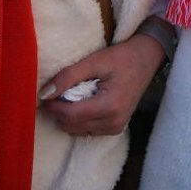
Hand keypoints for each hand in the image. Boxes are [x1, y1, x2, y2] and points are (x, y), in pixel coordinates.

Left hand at [37, 32, 165, 136]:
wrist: (146, 59)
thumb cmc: (121, 58)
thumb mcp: (93, 61)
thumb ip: (68, 77)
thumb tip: (44, 94)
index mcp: (109, 106)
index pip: (70, 115)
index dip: (53, 105)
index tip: (47, 93)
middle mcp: (113, 122)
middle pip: (71, 126)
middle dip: (60, 111)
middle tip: (59, 93)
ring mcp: (115, 128)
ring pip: (76, 131)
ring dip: (69, 116)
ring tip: (73, 96)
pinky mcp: (115, 128)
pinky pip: (87, 131)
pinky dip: (79, 120)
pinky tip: (84, 103)